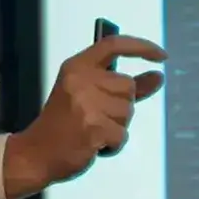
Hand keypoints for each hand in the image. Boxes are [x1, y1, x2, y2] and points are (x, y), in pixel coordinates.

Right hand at [3, 34, 166, 198]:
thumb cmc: (63, 124)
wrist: (36, 153)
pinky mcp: (93, 128)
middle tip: (95, 117)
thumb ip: (124, 85)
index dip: (142, 47)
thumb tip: (159, 76)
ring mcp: (87, 104)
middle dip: (120, 105)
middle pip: (127, 86)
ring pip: (128, 111)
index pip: (113, 45)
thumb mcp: (88, 96)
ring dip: (117, 126)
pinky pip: (123, 135)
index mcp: (76, 67)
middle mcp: (81, 80)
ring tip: (92, 131)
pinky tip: (95, 144)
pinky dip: (114, 144)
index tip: (162, 57)